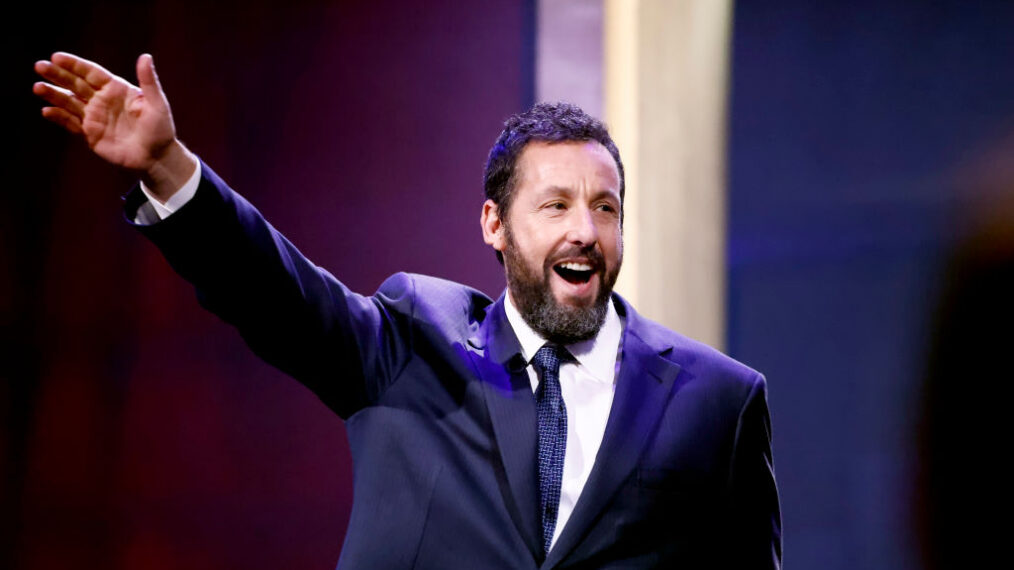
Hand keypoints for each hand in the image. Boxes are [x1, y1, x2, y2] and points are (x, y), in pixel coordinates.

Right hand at [33, 52, 195, 200]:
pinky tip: (46, 111)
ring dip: (53, 95)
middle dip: (57, 75)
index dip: (74, 65)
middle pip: (76, 84)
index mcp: (117, 89)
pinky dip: (59, 117)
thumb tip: (145, 56)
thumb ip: (149, 81)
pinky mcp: (90, 134)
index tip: (56, 56)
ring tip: (37, 88)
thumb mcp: (157, 104)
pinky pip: (71, 123)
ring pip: (69, 102)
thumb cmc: (161, 129)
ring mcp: (95, 116)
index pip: (91, 73)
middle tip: (39, 66)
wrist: (156, 157)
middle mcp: (102, 100)